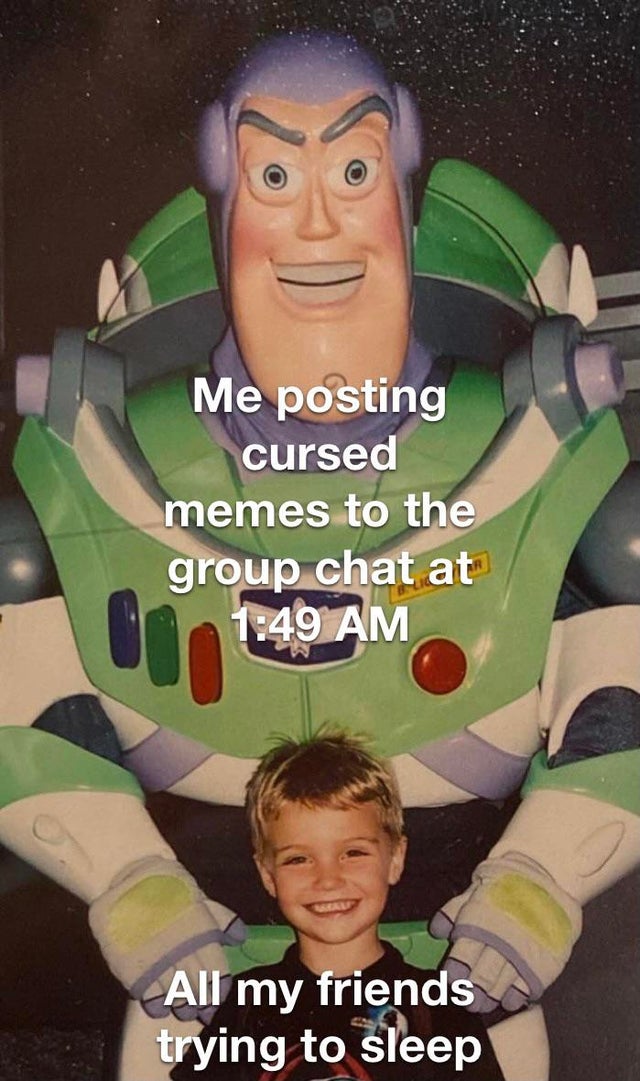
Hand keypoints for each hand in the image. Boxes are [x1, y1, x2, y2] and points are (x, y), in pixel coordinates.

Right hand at [89, 856, 245, 1023]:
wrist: (125, 875)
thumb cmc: (166, 886)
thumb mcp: (196, 896)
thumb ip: (219, 918)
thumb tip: (239, 937)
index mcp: (199, 929)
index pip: (216, 970)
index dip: (219, 986)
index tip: (218, 994)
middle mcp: (180, 947)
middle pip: (198, 987)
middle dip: (203, 1001)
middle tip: (203, 1009)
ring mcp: (155, 958)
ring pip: (176, 995)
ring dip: (183, 1005)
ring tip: (185, 1008)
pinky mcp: (131, 966)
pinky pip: (149, 996)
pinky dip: (159, 1005)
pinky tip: (162, 1005)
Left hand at [430, 852, 581, 1012]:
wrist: (548, 875)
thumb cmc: (507, 883)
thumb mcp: (477, 889)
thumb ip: (454, 910)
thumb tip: (437, 931)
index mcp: (481, 922)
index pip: (463, 956)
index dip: (455, 973)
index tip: (450, 981)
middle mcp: (501, 941)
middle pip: (481, 976)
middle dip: (471, 992)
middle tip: (466, 1000)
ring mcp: (524, 954)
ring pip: (502, 985)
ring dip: (490, 997)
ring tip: (482, 1004)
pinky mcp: (543, 962)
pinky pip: (527, 987)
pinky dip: (515, 996)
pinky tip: (508, 999)